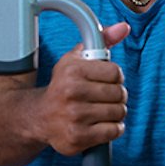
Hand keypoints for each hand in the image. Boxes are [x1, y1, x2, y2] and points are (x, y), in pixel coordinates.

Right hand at [37, 22, 129, 155]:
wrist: (40, 117)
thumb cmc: (64, 85)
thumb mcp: (78, 58)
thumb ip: (103, 39)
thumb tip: (124, 27)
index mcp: (72, 70)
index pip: (116, 73)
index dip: (115, 77)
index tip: (106, 80)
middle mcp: (72, 92)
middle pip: (119, 93)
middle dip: (117, 96)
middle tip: (105, 97)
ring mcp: (75, 116)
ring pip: (119, 112)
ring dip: (116, 113)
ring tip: (103, 110)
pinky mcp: (78, 137)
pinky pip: (114, 131)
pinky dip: (113, 129)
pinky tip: (101, 124)